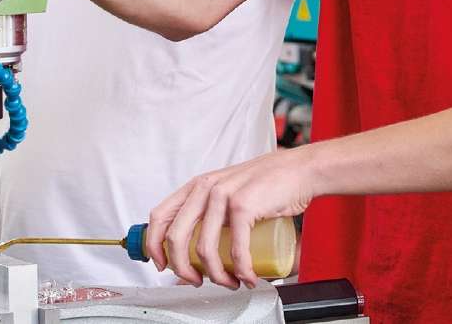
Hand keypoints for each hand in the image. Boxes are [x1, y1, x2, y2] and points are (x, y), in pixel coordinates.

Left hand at [146, 146, 317, 289]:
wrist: (298, 170)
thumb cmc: (265, 185)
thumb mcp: (227, 193)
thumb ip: (212, 213)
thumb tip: (197, 255)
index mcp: (197, 186)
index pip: (160, 216)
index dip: (154, 245)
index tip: (161, 265)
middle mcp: (206, 187)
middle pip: (175, 237)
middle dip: (181, 269)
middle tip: (195, 281)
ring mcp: (223, 195)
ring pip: (204, 249)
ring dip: (216, 276)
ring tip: (230, 281)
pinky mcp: (244, 206)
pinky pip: (236, 249)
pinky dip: (241, 271)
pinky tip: (247, 277)